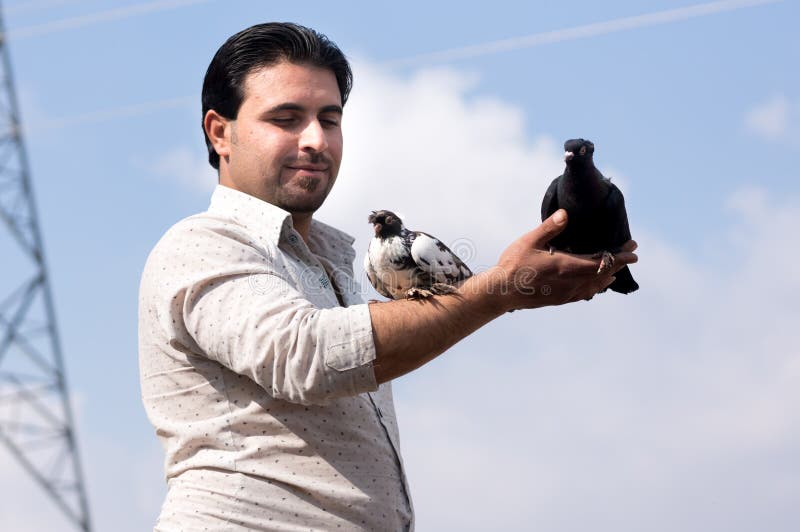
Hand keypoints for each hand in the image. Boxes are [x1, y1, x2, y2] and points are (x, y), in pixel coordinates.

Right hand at [487, 209, 637, 310]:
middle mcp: (570, 282)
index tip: (633, 250)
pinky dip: (595, 287)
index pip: (602, 262)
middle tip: (630, 253)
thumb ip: (549, 228)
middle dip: (618, 263)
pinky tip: (595, 285)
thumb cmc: (513, 264)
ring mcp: (566, 293)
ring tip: (616, 268)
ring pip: (595, 286)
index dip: (620, 256)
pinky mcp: (559, 300)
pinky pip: (584, 294)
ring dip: (608, 276)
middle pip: (602, 274)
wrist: (501, 292)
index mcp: (566, 266)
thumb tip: (566, 214)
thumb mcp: (529, 241)